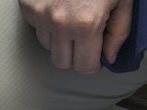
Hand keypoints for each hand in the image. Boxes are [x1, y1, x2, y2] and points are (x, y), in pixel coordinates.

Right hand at [19, 0, 134, 72]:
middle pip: (62, 62)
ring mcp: (40, 14)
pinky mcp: (28, 5)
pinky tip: (59, 6)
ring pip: (48, 46)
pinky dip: (47, 22)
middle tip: (85, 39)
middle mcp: (60, 23)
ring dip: (60, 38)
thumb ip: (119, 32)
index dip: (93, 64)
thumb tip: (109, 57)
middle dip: (75, 55)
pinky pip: (36, 27)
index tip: (96, 57)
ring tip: (72, 17)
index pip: (85, 67)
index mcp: (86, 24)